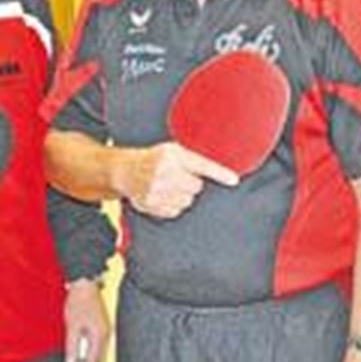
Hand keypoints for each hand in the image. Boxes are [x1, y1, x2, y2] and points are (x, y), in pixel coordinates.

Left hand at [64, 278, 110, 361]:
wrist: (85, 285)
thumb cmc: (79, 302)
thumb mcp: (72, 326)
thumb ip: (72, 346)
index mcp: (99, 335)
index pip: (93, 360)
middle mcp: (106, 333)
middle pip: (99, 358)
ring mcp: (106, 329)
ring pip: (99, 351)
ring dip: (88, 356)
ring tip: (75, 355)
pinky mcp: (103, 324)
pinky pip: (99, 342)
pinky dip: (90, 347)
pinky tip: (80, 344)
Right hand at [117, 141, 238, 218]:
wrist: (126, 170)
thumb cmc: (154, 158)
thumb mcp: (172, 150)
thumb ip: (192, 159)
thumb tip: (220, 172)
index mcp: (172, 155)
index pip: (201, 165)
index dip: (220, 173)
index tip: (234, 180)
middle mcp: (164, 172)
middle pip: (197, 186)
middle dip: (192, 183)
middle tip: (179, 177)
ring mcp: (156, 190)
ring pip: (188, 200)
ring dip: (183, 195)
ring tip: (169, 186)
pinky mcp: (151, 204)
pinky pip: (176, 211)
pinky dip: (173, 205)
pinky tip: (162, 195)